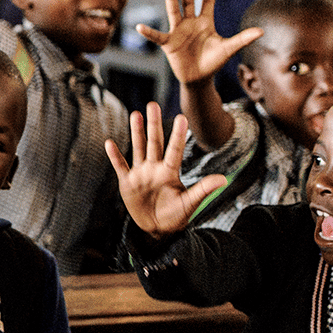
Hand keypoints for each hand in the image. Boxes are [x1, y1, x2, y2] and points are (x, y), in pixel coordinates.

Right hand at [105, 102, 226, 239]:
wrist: (157, 228)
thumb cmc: (176, 215)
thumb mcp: (190, 203)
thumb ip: (203, 190)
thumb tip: (223, 179)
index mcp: (170, 172)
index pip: (174, 150)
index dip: (177, 135)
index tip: (181, 117)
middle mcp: (155, 168)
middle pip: (154, 142)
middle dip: (153, 124)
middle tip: (153, 104)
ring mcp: (140, 174)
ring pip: (138, 148)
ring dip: (136, 132)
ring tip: (135, 114)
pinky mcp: (127, 182)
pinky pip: (120, 166)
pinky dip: (115, 155)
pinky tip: (109, 142)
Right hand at [135, 0, 260, 85]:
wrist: (199, 78)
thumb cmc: (214, 62)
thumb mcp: (229, 48)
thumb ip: (243, 38)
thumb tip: (262, 31)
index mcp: (205, 21)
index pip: (206, 1)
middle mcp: (190, 23)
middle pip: (187, 1)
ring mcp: (178, 31)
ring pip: (173, 12)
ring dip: (170, 1)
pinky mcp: (169, 43)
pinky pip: (157, 36)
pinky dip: (148, 32)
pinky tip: (139, 27)